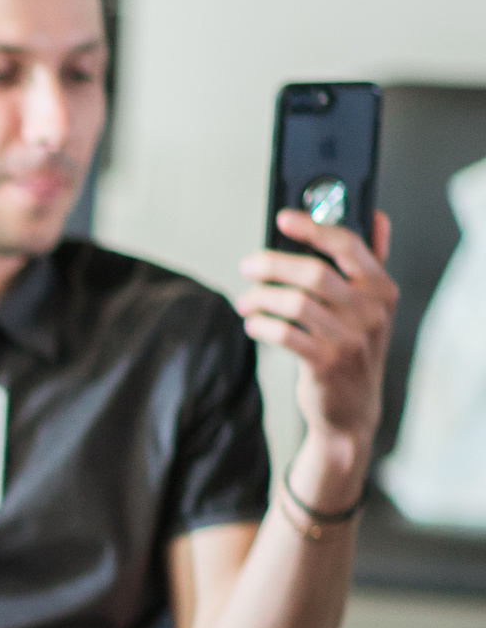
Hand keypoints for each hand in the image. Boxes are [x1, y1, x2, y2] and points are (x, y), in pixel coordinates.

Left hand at [237, 211, 398, 498]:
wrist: (351, 411)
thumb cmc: (354, 348)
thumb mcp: (372, 306)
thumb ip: (372, 261)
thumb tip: (377, 216)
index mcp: (382, 290)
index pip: (349, 246)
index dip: (314, 228)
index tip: (283, 218)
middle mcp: (371, 312)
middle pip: (313, 272)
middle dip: (272, 264)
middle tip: (248, 265)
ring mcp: (350, 340)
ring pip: (294, 303)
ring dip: (260, 298)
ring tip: (246, 302)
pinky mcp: (326, 364)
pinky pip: (284, 334)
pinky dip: (261, 325)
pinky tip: (253, 324)